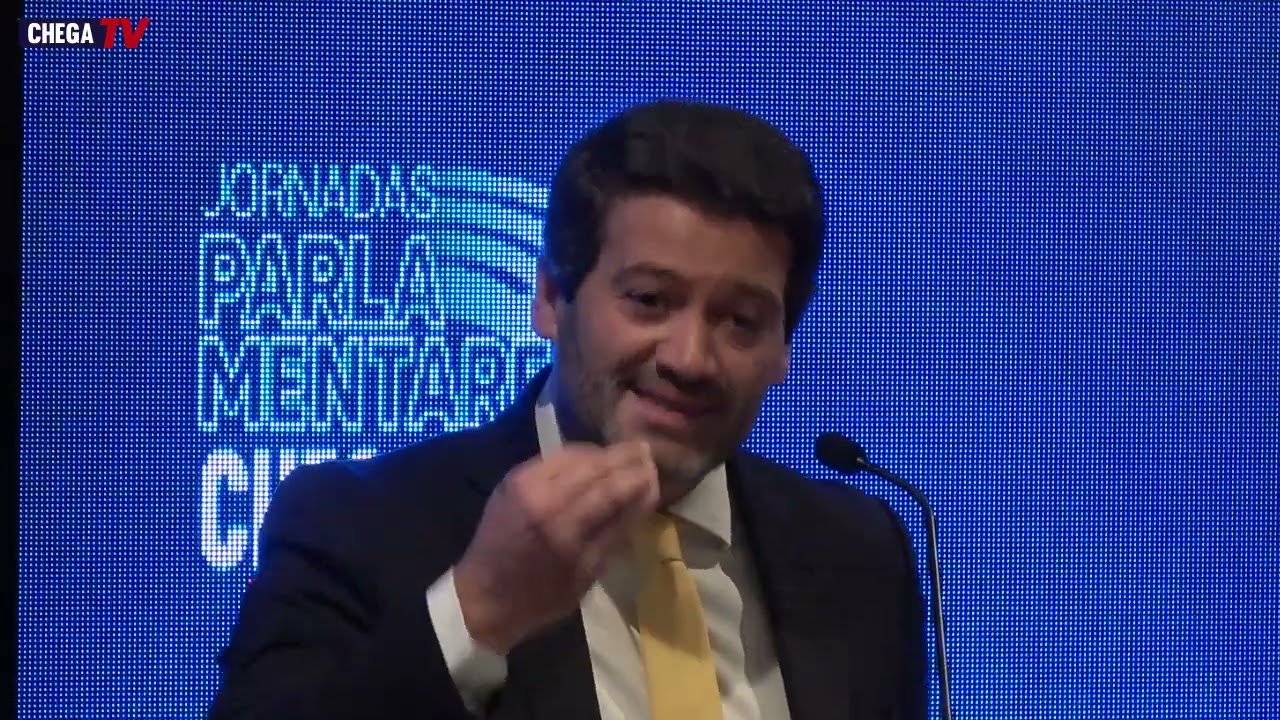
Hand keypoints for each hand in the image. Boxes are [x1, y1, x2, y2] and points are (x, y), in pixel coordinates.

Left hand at [451, 441, 659, 654]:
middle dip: (623, 457)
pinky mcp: (512, 479)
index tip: (656, 471)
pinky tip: (591, 460)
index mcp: (563, 529)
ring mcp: (523, 484)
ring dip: (601, 453)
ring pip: (572, 455)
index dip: (637, 477)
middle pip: (593, 465)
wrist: (480, 598)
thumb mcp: (586, 575)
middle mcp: (542, 498)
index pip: (610, 488)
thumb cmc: (539, 598)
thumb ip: (617, 531)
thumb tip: (646, 496)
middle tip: (646, 453)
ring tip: (624, 454)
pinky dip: (576, 456)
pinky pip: (552, 458)